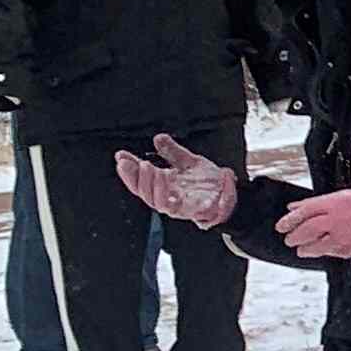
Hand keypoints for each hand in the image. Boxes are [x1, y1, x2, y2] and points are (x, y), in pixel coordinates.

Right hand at [113, 134, 239, 226]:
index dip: (128, 171)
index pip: (140, 181)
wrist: (230, 194)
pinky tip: (178, 192)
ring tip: (155, 171)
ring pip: (160, 203)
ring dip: (155, 187)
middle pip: (145, 193)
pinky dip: (185, 201)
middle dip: (139, 179)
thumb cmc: (205, 182)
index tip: (121, 157)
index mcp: (163, 187)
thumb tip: (158, 138)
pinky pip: (189, 209)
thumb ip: (172, 152)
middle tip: (140, 164)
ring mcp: (182, 208)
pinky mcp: (199, 212)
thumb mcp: (189, 162)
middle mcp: (168, 199)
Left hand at [278, 187, 350, 258]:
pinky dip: (320, 252)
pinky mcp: (348, 248)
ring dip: (304, 248)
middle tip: (290, 239)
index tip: (282, 226)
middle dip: (294, 236)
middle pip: (306, 230)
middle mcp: (336, 219)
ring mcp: (342, 235)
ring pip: (314, 245)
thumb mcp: (341, 196)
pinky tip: (318, 250)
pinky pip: (328, 252)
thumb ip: (316, 202)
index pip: (304, 211)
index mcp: (334, 203)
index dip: (289, 220)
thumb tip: (294, 207)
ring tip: (302, 248)